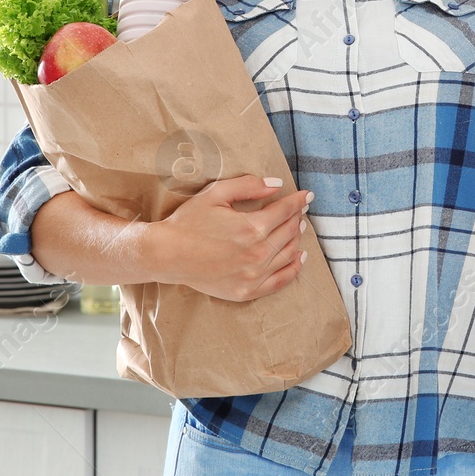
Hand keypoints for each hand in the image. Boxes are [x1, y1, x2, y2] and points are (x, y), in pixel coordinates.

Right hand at [148, 175, 312, 301]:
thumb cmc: (188, 221)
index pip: (285, 211)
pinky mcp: (246, 291)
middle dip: (297, 217)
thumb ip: (248, 186)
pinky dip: (294, 268)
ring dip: (297, 239)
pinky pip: (280, 281)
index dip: (298, 201)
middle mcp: (256, 253)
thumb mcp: (216, 193)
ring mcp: (253, 275)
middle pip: (289, 232)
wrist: (167, 254)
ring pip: (288, 255)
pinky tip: (299, 257)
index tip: (307, 195)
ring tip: (298, 228)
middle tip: (300, 210)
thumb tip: (277, 184)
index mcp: (251, 227)